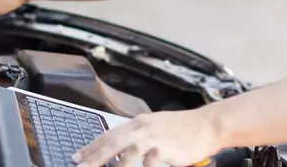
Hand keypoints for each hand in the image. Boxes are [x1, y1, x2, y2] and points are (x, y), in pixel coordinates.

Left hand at [73, 109, 222, 166]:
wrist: (209, 124)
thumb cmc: (185, 128)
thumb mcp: (157, 126)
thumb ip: (139, 135)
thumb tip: (121, 146)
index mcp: (139, 122)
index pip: (109, 134)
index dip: (92, 146)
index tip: (78, 156)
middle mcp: (143, 128)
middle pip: (112, 143)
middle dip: (93, 156)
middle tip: (79, 166)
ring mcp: (154, 139)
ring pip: (126, 152)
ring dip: (112, 164)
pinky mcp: (166, 150)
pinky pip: (148, 163)